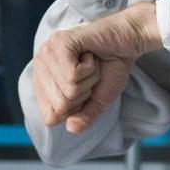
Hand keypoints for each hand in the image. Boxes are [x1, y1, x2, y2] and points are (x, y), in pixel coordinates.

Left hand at [30, 3, 161, 132]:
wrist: (129, 40)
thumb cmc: (112, 66)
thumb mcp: (98, 99)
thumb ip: (84, 116)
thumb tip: (71, 129)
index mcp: (43, 79)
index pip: (50, 116)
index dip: (75, 108)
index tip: (86, 88)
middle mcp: (40, 65)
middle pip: (60, 105)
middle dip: (84, 93)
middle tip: (91, 73)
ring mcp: (47, 53)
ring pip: (68, 90)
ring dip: (90, 79)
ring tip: (92, 63)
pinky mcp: (60, 44)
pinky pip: (73, 76)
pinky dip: (91, 69)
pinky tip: (92, 55)